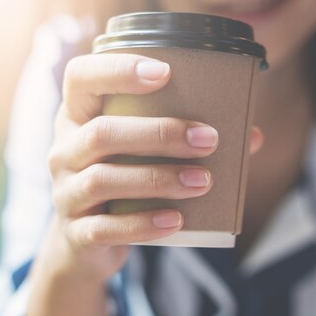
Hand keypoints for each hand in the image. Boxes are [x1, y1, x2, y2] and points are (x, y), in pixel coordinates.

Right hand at [48, 53, 263, 281]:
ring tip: (203, 182)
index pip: (82, 78)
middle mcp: (63, 151)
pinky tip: (177, 220)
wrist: (86, 245)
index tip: (164, 72)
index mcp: (78, 119)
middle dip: (159, 134)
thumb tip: (252, 136)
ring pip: (103, 179)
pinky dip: (144, 223)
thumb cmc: (123, 187)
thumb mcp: (142, 157)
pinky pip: (106, 228)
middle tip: (209, 139)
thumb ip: (186, 141)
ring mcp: (66, 193)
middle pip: (102, 133)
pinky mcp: (78, 232)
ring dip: (159, 178)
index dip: (117, 70)